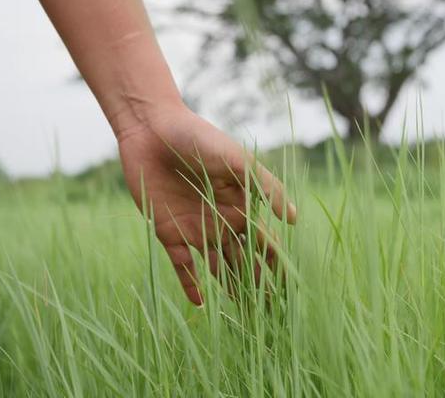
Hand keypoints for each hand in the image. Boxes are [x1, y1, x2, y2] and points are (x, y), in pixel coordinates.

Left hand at [116, 104, 295, 304]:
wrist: (151, 130)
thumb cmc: (198, 138)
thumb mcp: (236, 160)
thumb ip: (265, 187)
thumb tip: (293, 218)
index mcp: (242, 205)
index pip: (265, 241)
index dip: (278, 263)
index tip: (292, 287)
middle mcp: (222, 221)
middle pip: (244, 260)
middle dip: (258, 284)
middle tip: (272, 310)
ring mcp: (196, 228)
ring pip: (218, 267)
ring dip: (231, 288)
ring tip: (244, 314)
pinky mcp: (168, 231)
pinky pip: (182, 264)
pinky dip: (190, 283)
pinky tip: (200, 303)